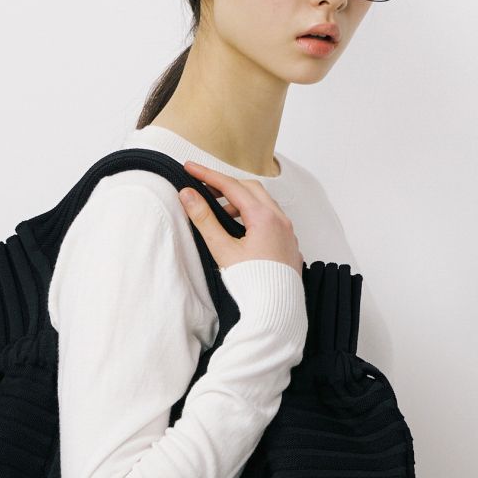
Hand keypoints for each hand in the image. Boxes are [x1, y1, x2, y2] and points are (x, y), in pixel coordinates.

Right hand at [179, 160, 303, 275]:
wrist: (277, 310)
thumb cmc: (252, 283)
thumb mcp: (222, 250)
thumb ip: (204, 219)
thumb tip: (188, 195)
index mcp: (263, 217)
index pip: (230, 186)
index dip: (207, 175)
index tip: (189, 167)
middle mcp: (280, 219)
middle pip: (250, 189)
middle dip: (226, 186)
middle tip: (205, 189)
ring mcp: (288, 231)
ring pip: (264, 203)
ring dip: (241, 202)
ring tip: (221, 213)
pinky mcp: (290, 244)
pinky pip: (273, 218)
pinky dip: (255, 215)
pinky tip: (242, 230)